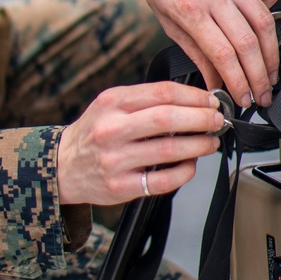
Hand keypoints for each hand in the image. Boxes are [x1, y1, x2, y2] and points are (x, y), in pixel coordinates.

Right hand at [57, 82, 223, 205]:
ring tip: (210, 142)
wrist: (63, 165)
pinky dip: (184, 171)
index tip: (211, 101)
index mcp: (112, 103)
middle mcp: (112, 129)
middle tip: (217, 121)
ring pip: (169, 149)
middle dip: (202, 118)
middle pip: (168, 118)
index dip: (194, 96)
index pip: (162, 92)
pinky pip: (163, 180)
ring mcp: (116, 159)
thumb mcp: (110, 104)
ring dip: (199, 145)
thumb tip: (192, 100)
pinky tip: (191, 165)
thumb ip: (144, 100)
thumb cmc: (94, 132)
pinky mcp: (121, 187)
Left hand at [126, 0, 280, 108]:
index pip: (224, 55)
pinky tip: (270, 29)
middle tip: (263, 95)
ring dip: (272, 54)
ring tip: (271, 73)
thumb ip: (195, 53)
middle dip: (260, 77)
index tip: (243, 100)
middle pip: (249, 43)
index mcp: (190, 9)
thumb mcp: (166, 21)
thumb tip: (215, 82)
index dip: (238, 83)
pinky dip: (276, 12)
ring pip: (265, 22)